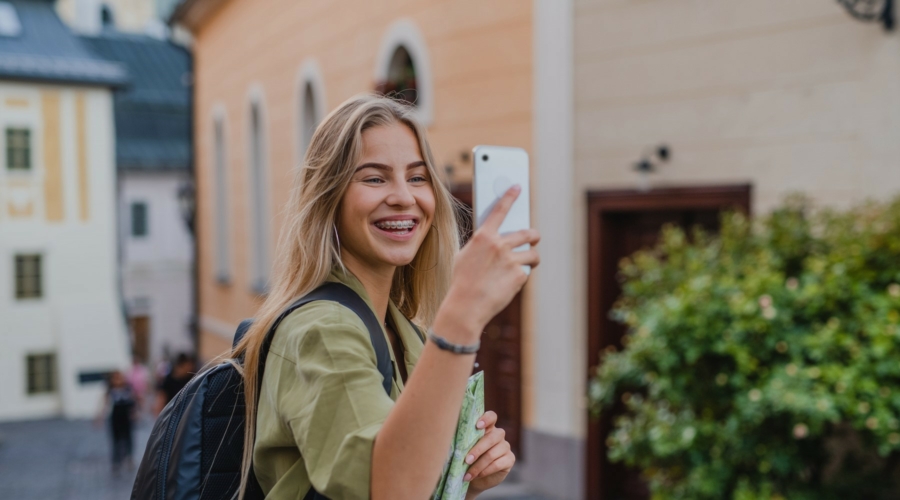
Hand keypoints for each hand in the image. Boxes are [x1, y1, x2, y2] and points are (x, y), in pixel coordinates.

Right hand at [436, 186, 540, 339]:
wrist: (466, 306)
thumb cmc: (462, 281)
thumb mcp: (465, 256)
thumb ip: (481, 244)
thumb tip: (495, 237)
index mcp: (483, 237)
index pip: (499, 210)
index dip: (510, 196)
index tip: (517, 186)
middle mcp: (499, 245)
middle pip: (527, 232)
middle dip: (533, 235)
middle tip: (534, 238)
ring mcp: (511, 260)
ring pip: (532, 253)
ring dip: (531, 258)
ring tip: (526, 263)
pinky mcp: (519, 275)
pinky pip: (526, 271)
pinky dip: (520, 276)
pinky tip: (509, 283)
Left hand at [463, 411, 514, 495]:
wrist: (476, 478)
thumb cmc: (468, 459)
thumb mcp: (465, 449)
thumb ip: (464, 442)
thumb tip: (453, 440)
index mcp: (487, 427)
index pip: (492, 416)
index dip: (486, 419)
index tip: (477, 425)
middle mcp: (498, 435)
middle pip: (492, 437)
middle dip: (478, 449)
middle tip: (466, 460)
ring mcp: (505, 446)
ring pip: (493, 453)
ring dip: (478, 465)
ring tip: (468, 474)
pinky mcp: (510, 459)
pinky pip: (497, 464)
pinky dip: (485, 471)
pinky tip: (477, 475)